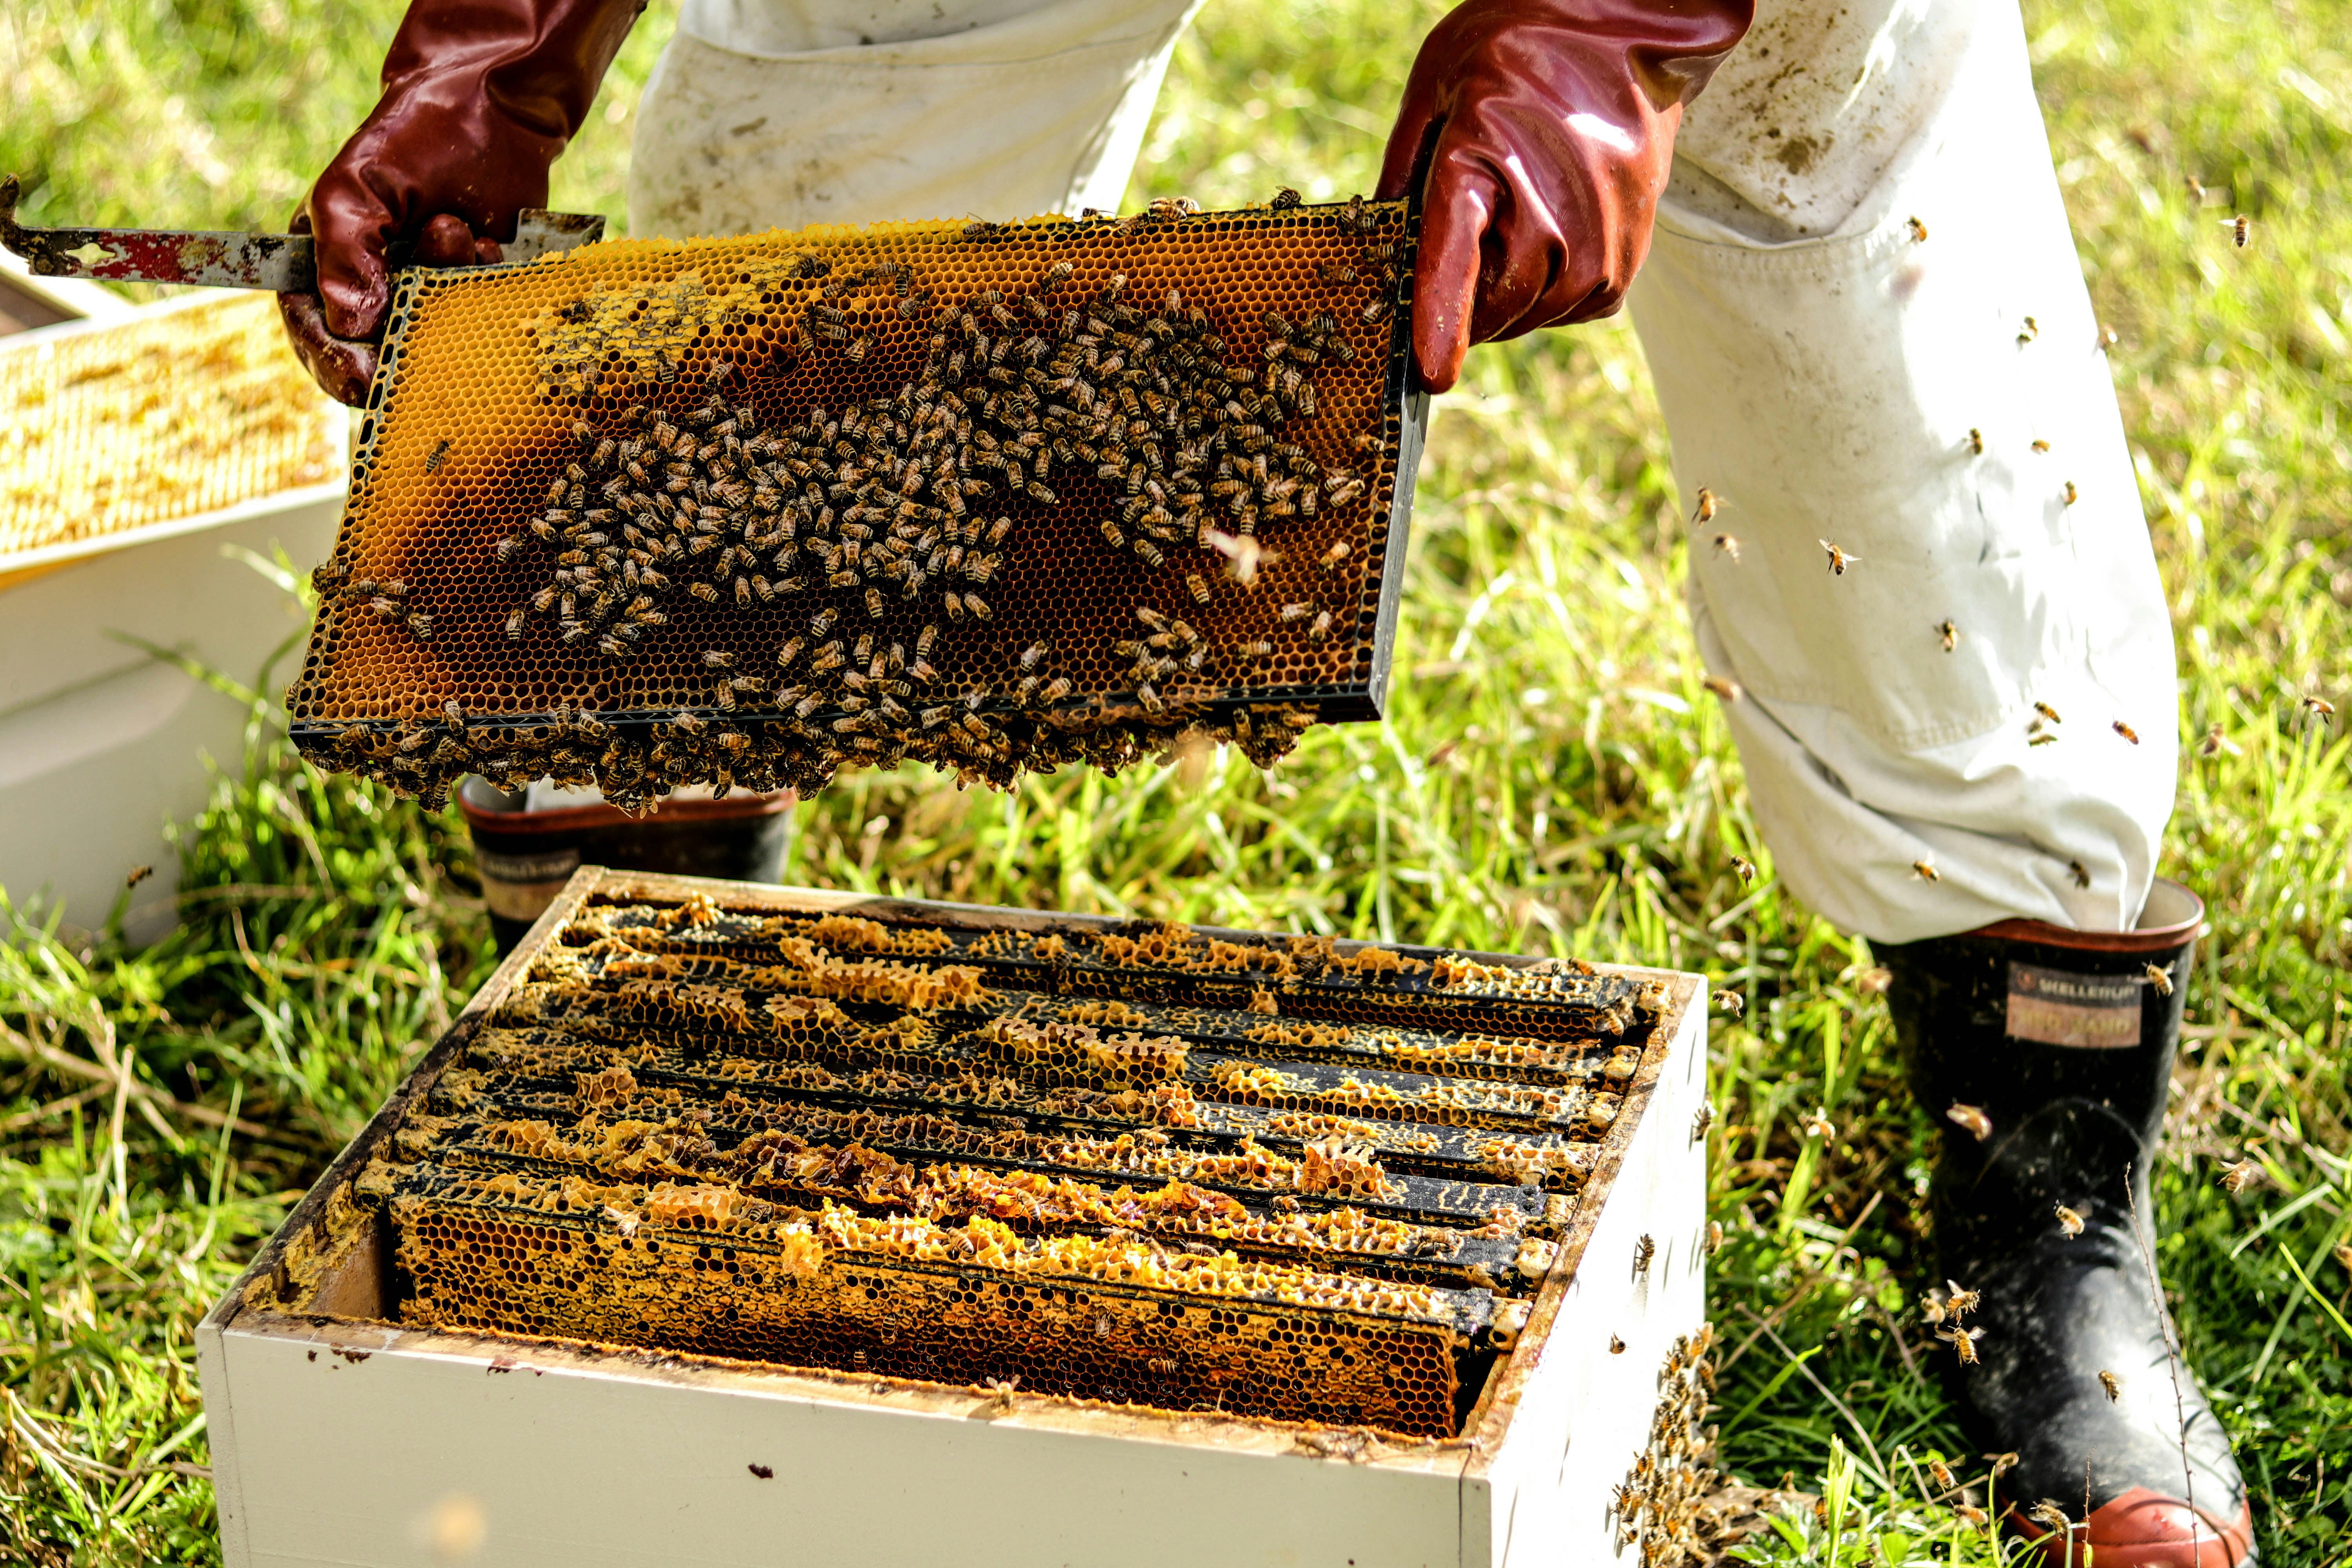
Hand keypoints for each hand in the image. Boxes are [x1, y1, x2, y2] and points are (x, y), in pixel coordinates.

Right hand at [280, 0, 644, 403]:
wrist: (492, 113)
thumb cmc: (411, 139)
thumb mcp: (355, 189)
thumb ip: (343, 254)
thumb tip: (349, 326)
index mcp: (323, 264)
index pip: (318, 335)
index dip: (335, 364)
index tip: (364, 378)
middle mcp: (374, 289)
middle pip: (378, 352)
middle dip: (407, 320)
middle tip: (427, 267)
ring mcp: (427, 295)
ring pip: (435, 341)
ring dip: (448, 290)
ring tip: (454, 228)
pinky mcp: (475, 295)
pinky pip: (482, 325)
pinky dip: (484, 288)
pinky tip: (487, 241)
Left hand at [1377, 0, 1752, 392]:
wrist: (1624, 25)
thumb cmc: (1517, 47)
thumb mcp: (1435, 88)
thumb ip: (1404, 172)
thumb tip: (1378, 247)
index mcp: (1484, 160)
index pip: (1456, 261)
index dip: (1441, 322)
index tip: (1432, 375)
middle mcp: (1553, 209)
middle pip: (1495, 305)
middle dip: (1465, 306)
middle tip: (1460, 261)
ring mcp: (1602, 237)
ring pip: (1536, 314)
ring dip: (1509, 299)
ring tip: (1512, 232)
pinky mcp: (1631, 255)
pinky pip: (1578, 306)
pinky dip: (1552, 293)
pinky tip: (1549, 240)